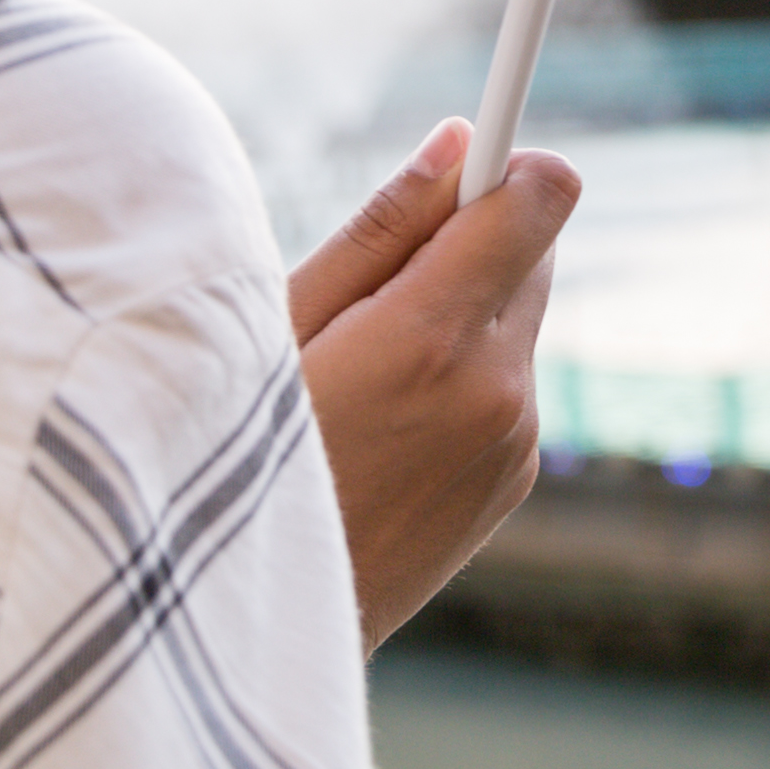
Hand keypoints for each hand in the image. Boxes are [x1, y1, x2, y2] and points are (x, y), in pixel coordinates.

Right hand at [287, 122, 580, 648]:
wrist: (258, 627)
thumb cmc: (235, 459)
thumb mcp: (279, 330)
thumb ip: (379, 232)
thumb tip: (460, 142)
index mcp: (430, 339)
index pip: (534, 202)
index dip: (509, 164)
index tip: (475, 156)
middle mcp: (496, 390)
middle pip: (531, 255)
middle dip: (471, 243)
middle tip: (377, 281)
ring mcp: (517, 443)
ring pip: (517, 325)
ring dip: (463, 318)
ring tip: (364, 373)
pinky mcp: (518, 482)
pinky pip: (509, 390)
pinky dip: (465, 381)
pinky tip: (386, 426)